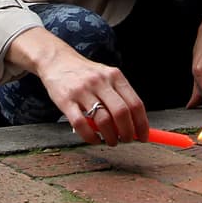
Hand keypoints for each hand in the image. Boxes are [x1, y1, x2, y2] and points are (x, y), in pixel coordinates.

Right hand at [12, 28, 147, 145]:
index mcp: (115, 76)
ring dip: (110, 137)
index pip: (135, 103)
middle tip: (127, 140)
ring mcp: (82, 91)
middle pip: (121, 113)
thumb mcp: (107, 76)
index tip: (143, 136)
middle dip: (127, 133)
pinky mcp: (66, 100)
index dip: (142, 124)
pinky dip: (90, 137)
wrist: (57, 61)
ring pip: (103, 121)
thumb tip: (136, 124)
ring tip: (111, 141)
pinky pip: (81, 124)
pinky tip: (94, 140)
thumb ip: (120, 96)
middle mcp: (100, 82)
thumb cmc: (86, 73)